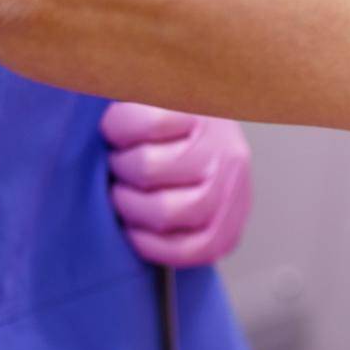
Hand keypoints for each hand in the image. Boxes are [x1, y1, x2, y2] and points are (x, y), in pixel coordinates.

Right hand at [101, 104, 253, 267]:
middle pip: (162, 211)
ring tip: (121, 154)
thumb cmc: (177, 164)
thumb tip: (126, 235)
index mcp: (226, 223)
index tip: (128, 225)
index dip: (142, 241)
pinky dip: (121, 127)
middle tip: (121, 182)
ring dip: (120, 162)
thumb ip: (165, 231)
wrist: (196, 97)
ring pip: (147, 167)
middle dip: (126, 200)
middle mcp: (230, 184)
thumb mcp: (180, 210)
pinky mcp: (199, 109)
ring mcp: (218, 145)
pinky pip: (148, 125)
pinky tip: (124, 129)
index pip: (182, 251)